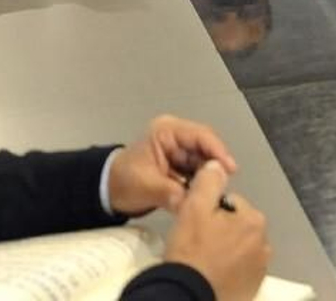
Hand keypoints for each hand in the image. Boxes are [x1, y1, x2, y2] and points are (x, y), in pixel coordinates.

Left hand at [107, 115, 237, 216]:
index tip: (229, 169)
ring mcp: (179, 151)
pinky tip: (203, 196)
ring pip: (204, 162)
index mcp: (166, 132)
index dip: (217, 151)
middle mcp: (176, 137)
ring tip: (213, 195)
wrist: (106, 192)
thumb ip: (171, 193)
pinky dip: (200, 185)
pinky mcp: (181, 165)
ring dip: (207, 179)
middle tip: (221, 188)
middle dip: (214, 168)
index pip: (200, 136)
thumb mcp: (145, 187)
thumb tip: (193, 204)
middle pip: (206, 149)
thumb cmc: (122, 182)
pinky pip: (198, 173)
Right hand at [164, 161, 270, 300]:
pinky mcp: (253, 287)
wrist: (187, 295)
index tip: (196, 225)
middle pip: (237, 226)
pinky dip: (230, 269)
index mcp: (254, 220)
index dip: (210, 211)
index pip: (230, 204)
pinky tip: (214, 274)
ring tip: (205, 260)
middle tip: (198, 243)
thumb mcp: (194, 207)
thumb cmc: (191, 251)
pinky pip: (241, 269)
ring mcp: (260, 268)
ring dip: (226, 250)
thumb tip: (218, 165)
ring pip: (239, 247)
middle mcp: (264, 243)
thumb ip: (208, 181)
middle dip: (221, 230)